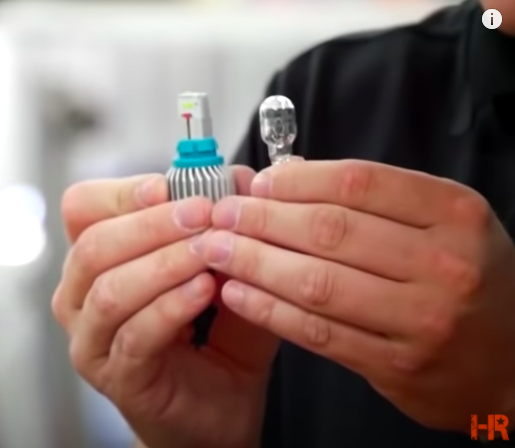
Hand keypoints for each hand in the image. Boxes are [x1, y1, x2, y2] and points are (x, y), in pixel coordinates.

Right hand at [52, 168, 277, 447]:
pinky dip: (171, 306)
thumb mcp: (225, 276)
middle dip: (151, 224)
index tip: (169, 185)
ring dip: (164, 262)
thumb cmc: (214, 346)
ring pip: (109, 288)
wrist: (218, 417)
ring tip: (210, 252)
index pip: (83, 209)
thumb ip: (228, 232)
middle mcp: (81, 298)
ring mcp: (92, 341)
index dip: (122, 192)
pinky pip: (135, 334)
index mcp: (97, 262)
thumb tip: (243, 179)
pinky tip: (204, 292)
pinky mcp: (115, 377)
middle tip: (202, 213)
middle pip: (94, 245)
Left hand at [192, 159, 514, 430]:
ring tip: (215, 250)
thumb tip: (286, 176)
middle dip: (261, 219)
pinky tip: (236, 293)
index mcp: (454, 213)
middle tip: (220, 214)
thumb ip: (376, 199)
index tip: (255, 182)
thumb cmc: (468, 278)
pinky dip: (268, 310)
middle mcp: (443, 263)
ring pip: (316, 282)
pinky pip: (316, 331)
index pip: (358, 182)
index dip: (295, 180)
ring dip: (254, 263)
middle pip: (330, 230)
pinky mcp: (394, 364)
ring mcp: (420, 319)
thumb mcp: (444, 223)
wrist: (512, 363)